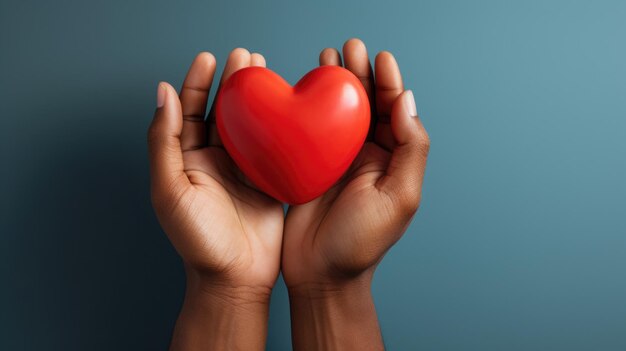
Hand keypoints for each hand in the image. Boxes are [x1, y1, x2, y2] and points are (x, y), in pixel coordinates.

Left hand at [148, 49, 282, 349]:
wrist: (235, 278)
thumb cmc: (199, 241)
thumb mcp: (170, 190)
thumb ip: (164, 141)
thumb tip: (164, 93)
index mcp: (187, 161)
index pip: (190, 112)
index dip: (197, 83)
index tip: (210, 59)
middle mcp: (215, 162)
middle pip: (223, 112)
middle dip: (232, 83)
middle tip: (245, 57)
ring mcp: (244, 171)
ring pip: (250, 125)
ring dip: (257, 98)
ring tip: (265, 69)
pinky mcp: (269, 182)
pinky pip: (275, 148)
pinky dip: (281, 126)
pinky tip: (288, 107)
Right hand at [282, 39, 429, 349]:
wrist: (320, 274)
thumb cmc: (360, 243)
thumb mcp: (400, 198)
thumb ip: (411, 150)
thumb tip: (407, 102)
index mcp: (392, 161)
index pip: (394, 113)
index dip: (388, 83)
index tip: (380, 58)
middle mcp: (366, 156)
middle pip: (365, 106)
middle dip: (360, 75)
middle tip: (350, 48)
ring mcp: (336, 161)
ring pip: (338, 113)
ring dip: (335, 85)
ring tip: (328, 58)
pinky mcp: (307, 167)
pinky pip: (310, 131)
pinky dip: (307, 108)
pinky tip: (301, 90)